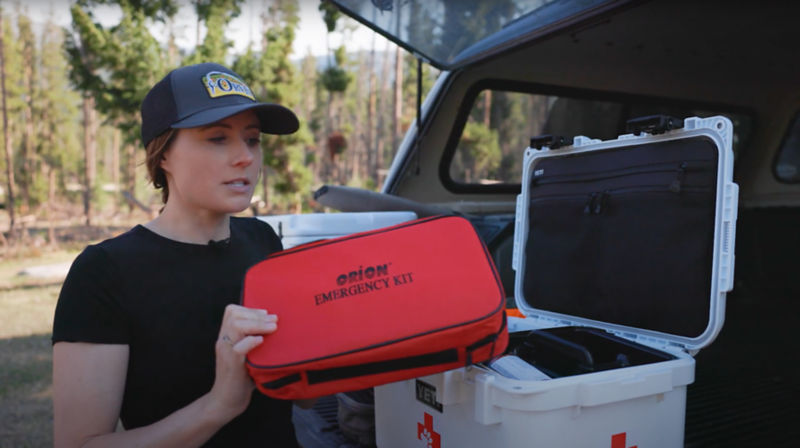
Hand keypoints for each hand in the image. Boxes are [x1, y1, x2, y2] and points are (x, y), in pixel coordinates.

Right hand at [206, 304, 276, 421]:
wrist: (226, 402)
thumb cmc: (241, 379)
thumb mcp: (247, 356)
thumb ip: (255, 343)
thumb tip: (277, 330)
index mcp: (226, 338)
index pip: (231, 312)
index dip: (249, 309)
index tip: (266, 314)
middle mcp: (223, 342)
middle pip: (234, 315)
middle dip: (256, 314)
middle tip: (274, 319)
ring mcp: (226, 353)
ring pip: (236, 327)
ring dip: (257, 324)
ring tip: (273, 327)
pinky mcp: (231, 365)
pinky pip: (238, 348)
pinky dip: (251, 342)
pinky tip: (261, 341)